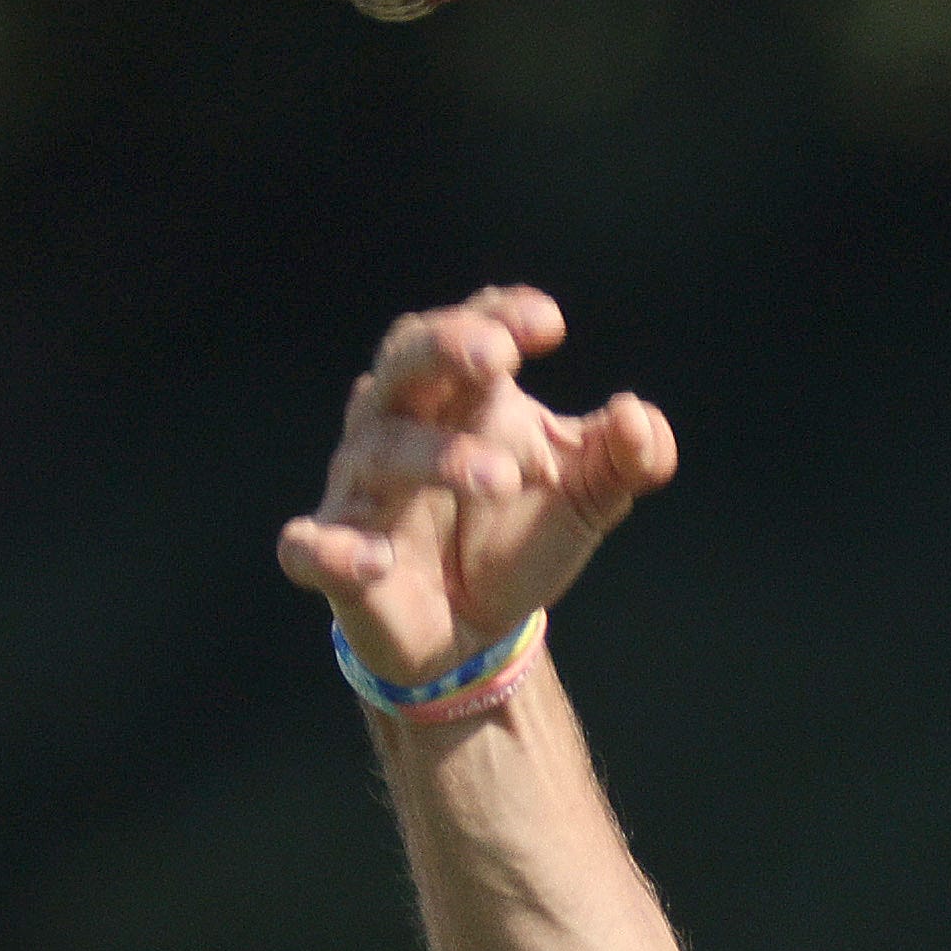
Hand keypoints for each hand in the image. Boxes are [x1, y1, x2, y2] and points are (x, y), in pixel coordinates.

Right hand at [275, 287, 679, 683]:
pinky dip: (335, 549)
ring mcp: (361, 491)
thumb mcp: (590, 499)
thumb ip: (627, 459)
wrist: (474, 634)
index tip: (548, 323)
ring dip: (437, 457)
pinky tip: (377, 562)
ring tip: (502, 480)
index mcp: (462, 395)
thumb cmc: (519, 538)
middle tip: (499, 356)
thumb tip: (638, 418)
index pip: (472, 329)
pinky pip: (312, 545)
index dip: (501, 316)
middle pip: (406, 360)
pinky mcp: (331, 559)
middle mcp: (401, 425)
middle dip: (446, 346)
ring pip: (379, 450)